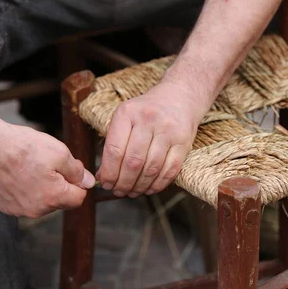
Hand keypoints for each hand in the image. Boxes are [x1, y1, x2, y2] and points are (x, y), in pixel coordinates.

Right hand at [0, 115, 95, 217]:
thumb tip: (89, 183)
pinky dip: (26, 190)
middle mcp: (36, 210)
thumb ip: (77, 172)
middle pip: (60, 201)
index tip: (70, 169)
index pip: (79, 198)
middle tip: (49, 164)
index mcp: (53, 198)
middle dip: (61, 185)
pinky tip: (19, 174)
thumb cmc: (25, 147)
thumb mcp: (60, 153)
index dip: (78, 182)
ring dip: (44, 188)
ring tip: (32, 167)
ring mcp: (19, 210)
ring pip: (43, 202)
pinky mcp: (6, 206)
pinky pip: (25, 201)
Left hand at [97, 82, 204, 197]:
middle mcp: (148, 119)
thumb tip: (103, 176)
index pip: (114, 150)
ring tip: (133, 192)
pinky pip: (170, 170)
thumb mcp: (126, 118)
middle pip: (133, 162)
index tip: (106, 184)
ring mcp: (168, 130)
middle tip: (119, 191)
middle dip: (124, 183)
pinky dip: (158, 184)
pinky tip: (150, 188)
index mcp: (128, 112)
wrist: (179, 96)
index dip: (109, 173)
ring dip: (140, 186)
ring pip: (151, 168)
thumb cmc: (147, 111)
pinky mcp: (184, 141)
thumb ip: (114, 144)